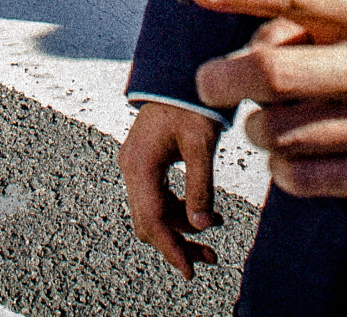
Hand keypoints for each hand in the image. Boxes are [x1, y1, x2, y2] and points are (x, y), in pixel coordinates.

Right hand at [118, 100, 222, 278]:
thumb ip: (200, 187)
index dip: (170, 248)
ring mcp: (137, 166)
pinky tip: (205, 213)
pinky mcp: (147, 163)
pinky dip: (180, 210)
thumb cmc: (190, 102)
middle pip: (149, 221)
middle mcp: (132, 168)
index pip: (150, 219)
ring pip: (154, 212)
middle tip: (209, 257)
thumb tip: (203, 226)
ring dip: (181, 227)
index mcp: (139, 164)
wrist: (180, 74)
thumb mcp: (200, 144)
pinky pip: (159, 198)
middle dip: (177, 242)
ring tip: (214, 231)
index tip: (188, 271)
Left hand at [192, 0, 346, 202]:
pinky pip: (297, 178)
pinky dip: (280, 165)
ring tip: (275, 115)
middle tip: (213, 81)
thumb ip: (296, 22)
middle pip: (272, 75)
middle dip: (223, 79)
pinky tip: (297, 149)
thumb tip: (237, 56)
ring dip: (257, 125)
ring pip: (275, 132)